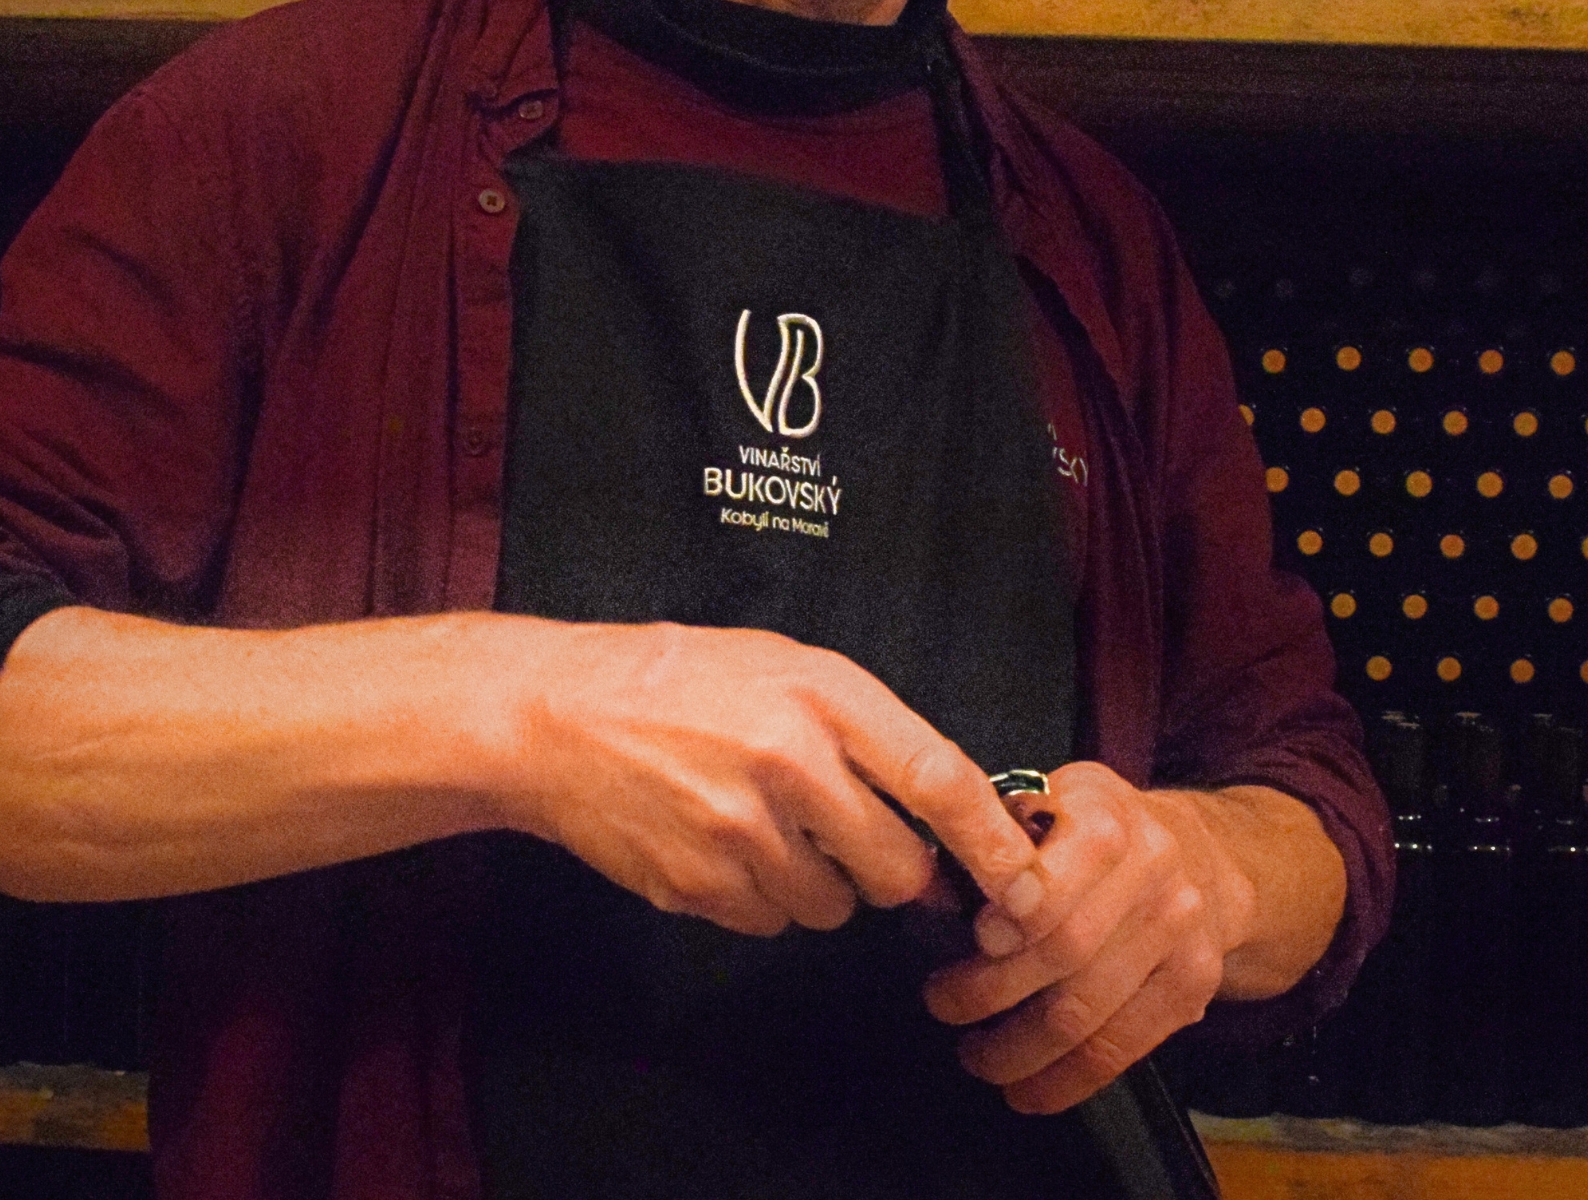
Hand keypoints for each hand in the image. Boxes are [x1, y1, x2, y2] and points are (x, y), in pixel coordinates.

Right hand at [490, 619, 1046, 939]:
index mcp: (824, 694)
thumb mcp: (789, 665)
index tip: (1029, 884)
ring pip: (834, 906)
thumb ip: (868, 731)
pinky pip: (772, 921)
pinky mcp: (698, 886)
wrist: (558, 716)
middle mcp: (790, 762)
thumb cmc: (684, 679)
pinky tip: (726, 843)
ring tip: (772, 825)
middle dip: (899, 874)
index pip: (939, 780)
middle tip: (865, 843)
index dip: (994, 843)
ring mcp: (741, 832)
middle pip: (897, 869)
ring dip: (824, 884)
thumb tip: (943, 812)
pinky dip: (765, 897)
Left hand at [920, 762, 1251, 1113]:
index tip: (974, 940)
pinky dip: (1066, 1082)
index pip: (1059, 871)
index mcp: (1106, 812)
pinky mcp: (1194, 985)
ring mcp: (1179, 930)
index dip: (1013, 915)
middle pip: (1065, 949)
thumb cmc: (1100, 828)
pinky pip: (1122, 1049)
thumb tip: (933, 887)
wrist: (1203, 855)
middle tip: (944, 1005)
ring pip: (1087, 1011)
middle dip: (991, 990)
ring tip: (976, 1056)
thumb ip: (1001, 832)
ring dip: (1018, 1049)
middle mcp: (1152, 867)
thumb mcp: (1053, 797)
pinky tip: (1027, 1090)